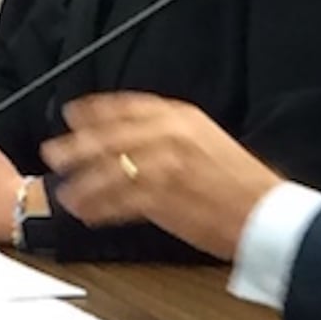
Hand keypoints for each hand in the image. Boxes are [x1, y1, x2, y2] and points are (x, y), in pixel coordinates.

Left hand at [40, 93, 282, 260]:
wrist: (265, 212)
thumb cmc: (241, 182)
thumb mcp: (207, 140)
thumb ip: (171, 135)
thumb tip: (134, 140)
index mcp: (184, 117)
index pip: (129, 106)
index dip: (96, 109)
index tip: (74, 112)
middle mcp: (172, 136)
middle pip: (111, 136)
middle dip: (78, 144)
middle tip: (54, 150)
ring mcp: (165, 166)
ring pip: (110, 170)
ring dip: (83, 182)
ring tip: (66, 191)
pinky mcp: (162, 198)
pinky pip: (119, 201)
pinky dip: (99, 208)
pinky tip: (87, 213)